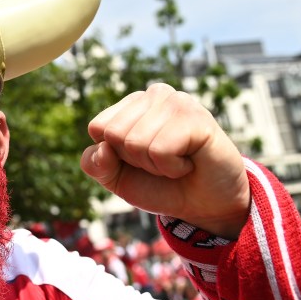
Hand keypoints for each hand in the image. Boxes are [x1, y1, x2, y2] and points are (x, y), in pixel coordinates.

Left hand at [80, 83, 249, 238]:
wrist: (204, 205)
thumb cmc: (161, 184)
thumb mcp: (116, 179)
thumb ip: (95, 164)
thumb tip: (102, 148)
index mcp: (132, 103)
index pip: (98, 127)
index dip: (115, 155)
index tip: (141, 159)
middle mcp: (154, 94)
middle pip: (114, 134)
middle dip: (135, 160)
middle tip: (162, 161)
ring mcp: (176, 101)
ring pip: (135, 142)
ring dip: (155, 165)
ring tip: (178, 160)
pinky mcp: (196, 116)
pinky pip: (160, 149)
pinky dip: (172, 167)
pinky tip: (189, 161)